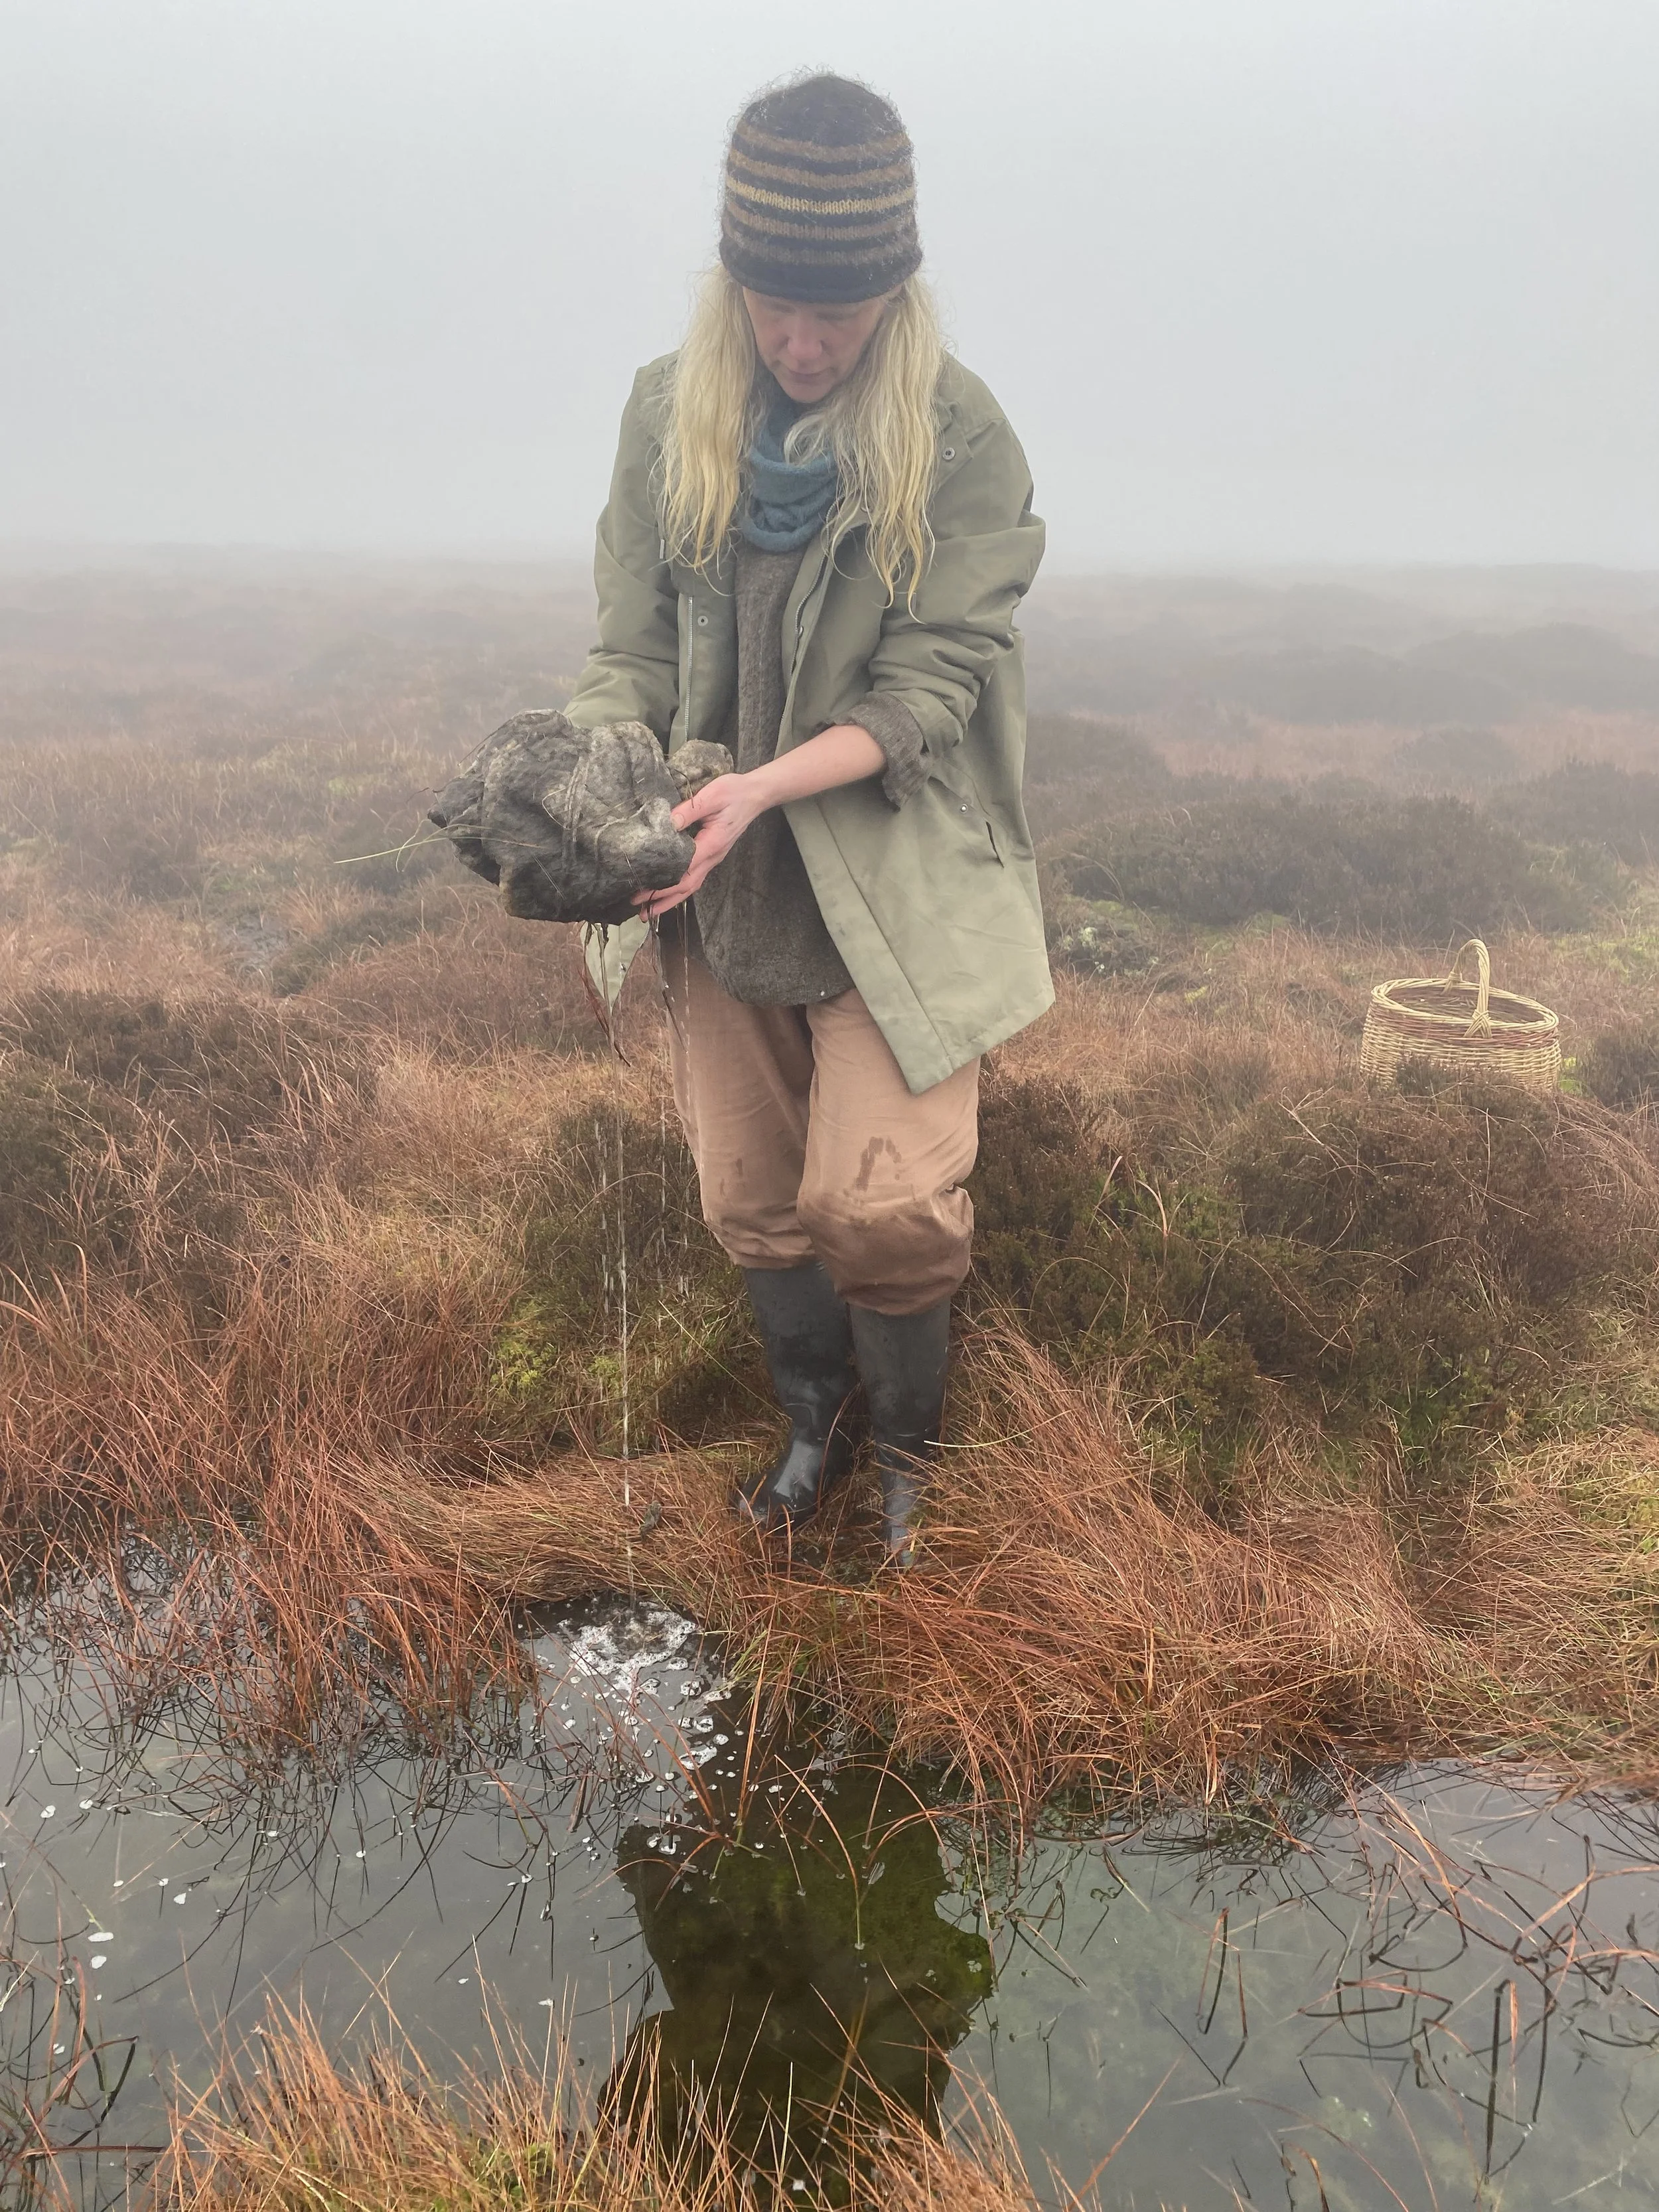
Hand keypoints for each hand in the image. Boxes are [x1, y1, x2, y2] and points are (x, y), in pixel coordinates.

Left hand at [633, 772, 767, 916]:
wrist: (755, 795)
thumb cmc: (734, 793)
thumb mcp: (711, 796)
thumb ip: (688, 810)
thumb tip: (668, 823)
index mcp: (711, 845)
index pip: (683, 871)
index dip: (661, 884)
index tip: (641, 891)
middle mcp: (712, 857)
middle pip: (686, 886)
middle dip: (662, 899)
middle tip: (640, 909)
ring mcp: (713, 858)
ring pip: (691, 886)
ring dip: (671, 899)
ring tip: (651, 910)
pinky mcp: (712, 854)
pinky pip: (695, 877)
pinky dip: (679, 889)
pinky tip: (668, 892)